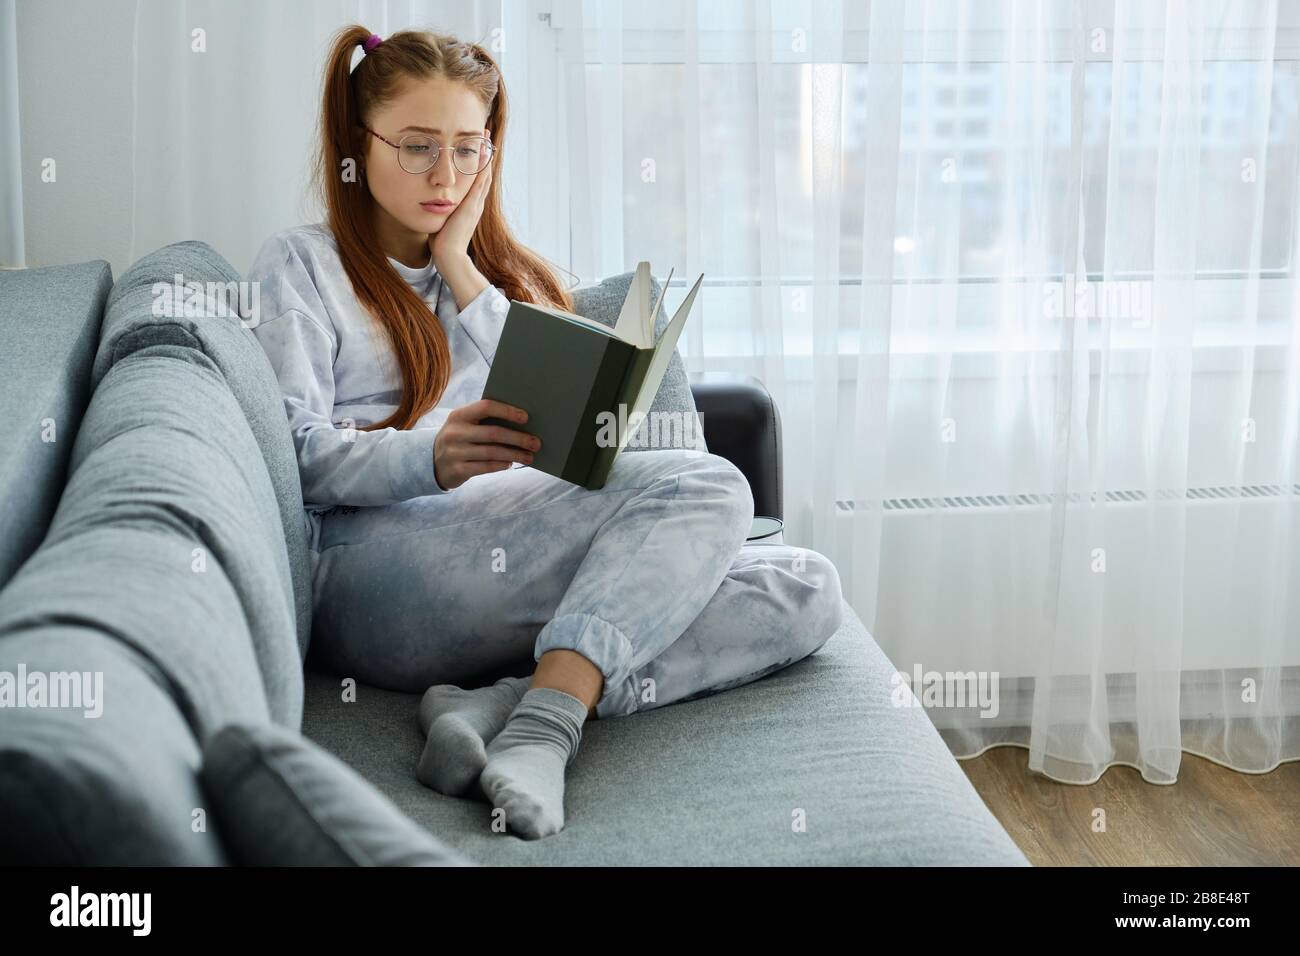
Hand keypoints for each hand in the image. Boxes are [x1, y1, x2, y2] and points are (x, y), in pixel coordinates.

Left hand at [430, 133, 492, 272]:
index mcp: (469, 207)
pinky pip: (480, 182)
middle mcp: (475, 203)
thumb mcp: (442, 220)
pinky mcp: (472, 206)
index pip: (476, 181)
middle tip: (485, 136)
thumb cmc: (441, 242)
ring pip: (484, 175)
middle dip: (484, 155)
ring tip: (486, 139)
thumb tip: (429, 203)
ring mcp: (475, 204)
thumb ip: (439, 211)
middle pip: (483, 174)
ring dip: (485, 157)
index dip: (477, 165)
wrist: (449, 257)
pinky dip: (483, 168)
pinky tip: (484, 155)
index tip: (476, 149)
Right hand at [433, 398, 541, 489]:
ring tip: (530, 456)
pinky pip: (486, 466)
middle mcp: (455, 432)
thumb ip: (485, 421)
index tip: (526, 418)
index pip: (486, 407)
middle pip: (493, 433)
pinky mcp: (458, 470)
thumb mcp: (465, 425)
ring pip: (493, 452)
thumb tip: (522, 423)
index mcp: (459, 415)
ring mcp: (455, 452)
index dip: (507, 411)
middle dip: (518, 438)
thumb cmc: (460, 438)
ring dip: (515, 454)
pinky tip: (511, 463)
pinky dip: (502, 465)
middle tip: (536, 443)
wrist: (431, 461)